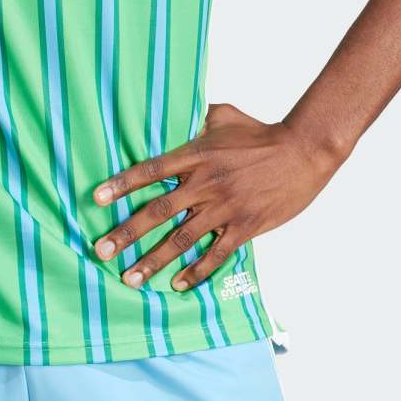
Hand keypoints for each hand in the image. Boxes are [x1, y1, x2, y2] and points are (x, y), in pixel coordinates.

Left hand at [90, 101, 343, 292]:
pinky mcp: (245, 226)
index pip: (151, 171)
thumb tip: (173, 117)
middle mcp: (206, 183)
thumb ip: (194, 119)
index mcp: (197, 155)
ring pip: (181, 239)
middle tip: (101, 249)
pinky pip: (216, 254)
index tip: (96, 199)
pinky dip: (196, 271)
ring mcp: (225, 208)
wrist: (303, 151)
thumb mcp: (223, 115)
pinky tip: (178, 285)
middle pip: (158, 211)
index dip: (122, 184)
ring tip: (129, 277)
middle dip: (126, 233)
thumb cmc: (261, 132)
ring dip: (153, 260)